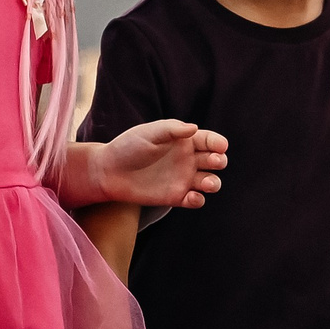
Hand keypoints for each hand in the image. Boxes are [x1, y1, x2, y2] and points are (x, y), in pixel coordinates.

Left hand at [95, 120, 228, 208]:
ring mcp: (184, 178)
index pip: (209, 140)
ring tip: (207, 183)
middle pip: (214, 161)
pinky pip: (195, 200)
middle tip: (214, 161)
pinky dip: (198, 200)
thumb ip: (172, 129)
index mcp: (184, 141)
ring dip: (214, 183)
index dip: (218, 143)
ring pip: (210, 182)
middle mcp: (188, 159)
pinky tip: (191, 196)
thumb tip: (194, 128)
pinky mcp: (176, 197)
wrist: (109, 171)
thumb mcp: (149, 133)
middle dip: (219, 161)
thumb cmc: (128, 147)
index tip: (221, 146)